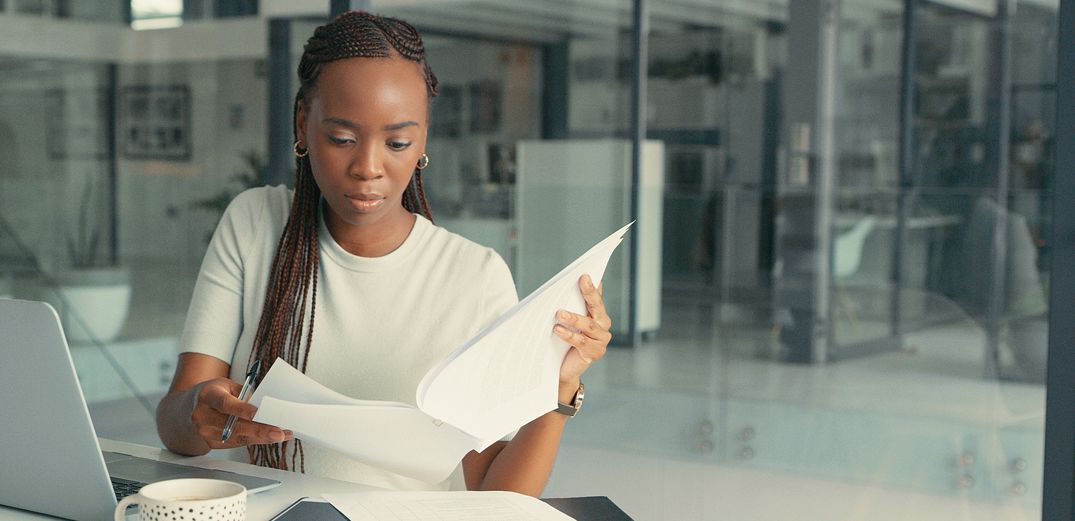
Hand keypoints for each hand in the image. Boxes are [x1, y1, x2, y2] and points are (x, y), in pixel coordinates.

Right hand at [187, 377, 290, 449]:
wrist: (184, 411)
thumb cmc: (211, 394)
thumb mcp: (225, 386)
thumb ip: (244, 394)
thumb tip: (267, 406)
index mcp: (207, 396)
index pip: (224, 404)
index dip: (241, 409)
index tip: (258, 413)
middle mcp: (202, 416)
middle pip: (233, 426)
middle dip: (259, 430)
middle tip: (279, 432)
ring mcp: (205, 433)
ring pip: (237, 438)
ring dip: (262, 438)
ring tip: (282, 435)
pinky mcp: (211, 444)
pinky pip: (236, 443)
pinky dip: (255, 440)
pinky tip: (270, 437)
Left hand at [553, 274, 611, 396]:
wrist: (563, 369)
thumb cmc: (564, 340)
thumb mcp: (569, 321)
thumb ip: (573, 305)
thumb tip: (573, 284)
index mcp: (598, 315)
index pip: (596, 298)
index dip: (591, 287)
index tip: (584, 275)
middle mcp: (603, 326)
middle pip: (596, 308)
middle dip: (588, 293)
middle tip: (580, 282)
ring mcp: (600, 341)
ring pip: (588, 325)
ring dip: (573, 318)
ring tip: (559, 313)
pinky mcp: (594, 354)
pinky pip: (582, 342)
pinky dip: (569, 335)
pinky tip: (557, 330)